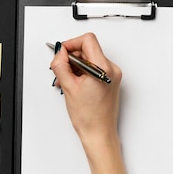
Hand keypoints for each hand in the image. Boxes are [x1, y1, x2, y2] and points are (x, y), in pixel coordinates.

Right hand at [50, 33, 122, 155]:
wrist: (99, 133)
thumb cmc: (89, 117)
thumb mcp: (69, 87)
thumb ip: (61, 65)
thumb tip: (59, 52)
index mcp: (103, 68)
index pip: (87, 40)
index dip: (71, 44)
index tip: (62, 53)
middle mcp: (111, 69)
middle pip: (88, 49)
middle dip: (71, 57)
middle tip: (60, 70)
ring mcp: (113, 75)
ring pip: (90, 59)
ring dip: (75, 66)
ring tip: (65, 80)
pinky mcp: (110, 80)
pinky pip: (94, 68)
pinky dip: (82, 72)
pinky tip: (73, 83)